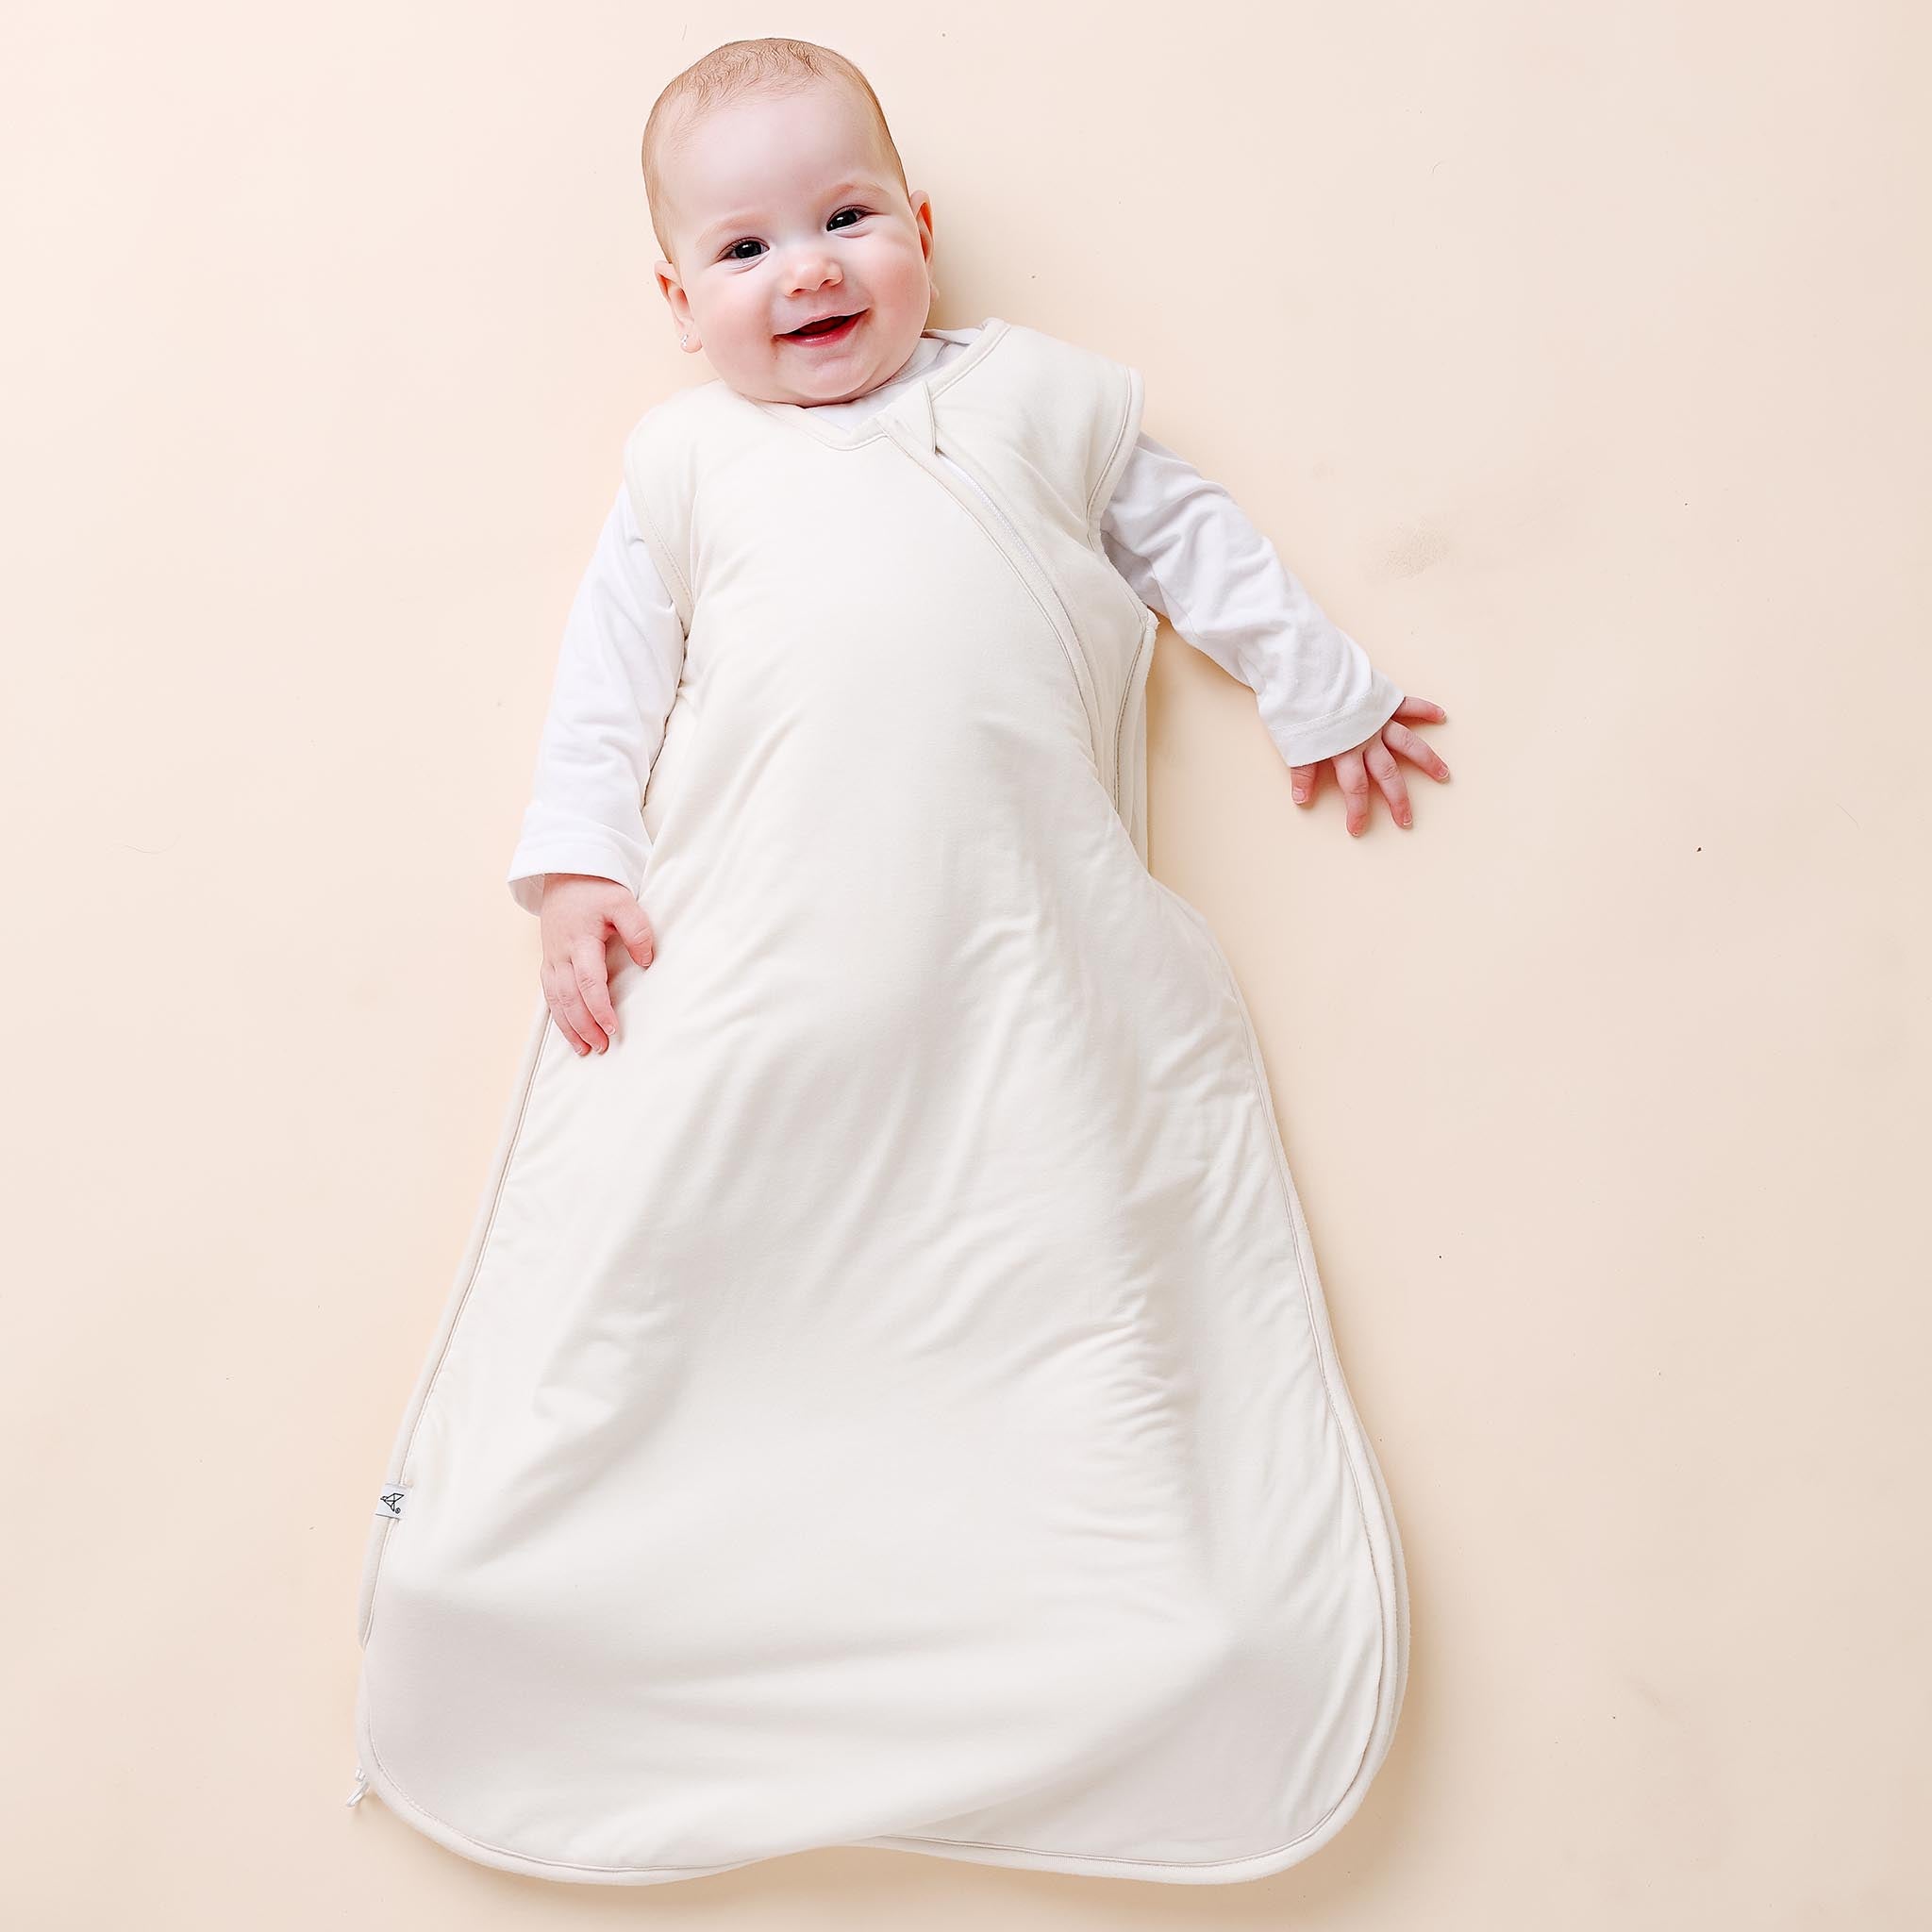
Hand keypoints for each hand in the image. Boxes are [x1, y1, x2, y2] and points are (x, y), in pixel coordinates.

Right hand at [537, 874, 655, 1054]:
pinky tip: (569, 1032)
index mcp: (580, 941)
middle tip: (603, 1046)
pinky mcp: (548, 962)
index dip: (599, 1007)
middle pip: (569, 998)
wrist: (565, 875)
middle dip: (585, 1026)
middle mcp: (561, 954)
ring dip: (570, 1027)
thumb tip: (645, 962)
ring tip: (586, 1049)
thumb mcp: (623, 901)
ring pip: (556, 1000)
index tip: (612, 1027)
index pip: (588, 981)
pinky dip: (558, 1016)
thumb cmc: (596, 889)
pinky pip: (549, 995)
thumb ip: (637, 930)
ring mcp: (551, 959)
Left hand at [1290, 695, 1450, 835]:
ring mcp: (1379, 718)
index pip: (1355, 788)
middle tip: (1406, 820)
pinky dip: (1425, 709)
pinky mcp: (1383, 698)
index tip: (1358, 829)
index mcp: (1345, 750)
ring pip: (1409, 743)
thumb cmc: (1299, 705)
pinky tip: (1441, 715)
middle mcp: (1367, 738)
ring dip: (1427, 760)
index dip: (1357, 811)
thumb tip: (1301, 799)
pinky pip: (1409, 705)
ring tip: (1443, 775)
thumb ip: (1302, 770)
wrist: (1309, 669)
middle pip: (1387, 774)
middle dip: (1398, 799)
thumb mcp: (1295, 742)